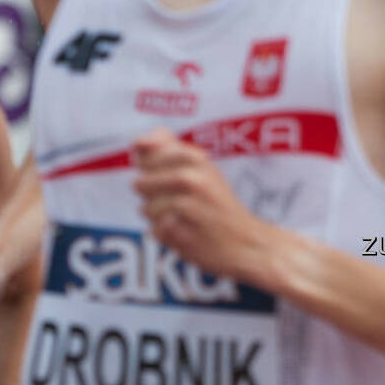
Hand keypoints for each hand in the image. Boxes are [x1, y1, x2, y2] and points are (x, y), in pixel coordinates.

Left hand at [132, 130, 270, 282]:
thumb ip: (169, 149)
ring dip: (159, 217)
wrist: (247, 242)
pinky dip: (166, 235)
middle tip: (182, 202)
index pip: (147, 156)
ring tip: (186, 220)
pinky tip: (187, 234)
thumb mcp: (202, 169)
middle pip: (141, 183)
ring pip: (145, 208)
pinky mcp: (182, 234)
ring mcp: (187, 208)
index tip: (172, 180)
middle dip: (152, 195)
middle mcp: (193, 180)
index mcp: (198, 160)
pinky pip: (154, 230)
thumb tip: (138, 142)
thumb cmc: (218, 203)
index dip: (152, 170)